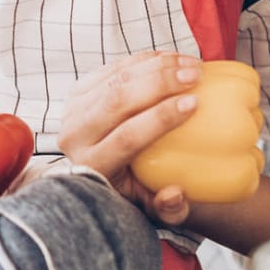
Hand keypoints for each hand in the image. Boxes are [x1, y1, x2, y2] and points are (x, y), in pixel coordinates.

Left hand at [57, 51, 200, 223]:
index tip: (194, 103)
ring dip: (156, 66)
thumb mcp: (149, 208)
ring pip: (116, 78)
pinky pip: (113, 67)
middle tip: (195, 75)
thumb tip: (175, 192)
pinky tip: (172, 58)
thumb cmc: (132, 188)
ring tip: (191, 63)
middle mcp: (76, 134)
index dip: (161, 118)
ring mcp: (73, 108)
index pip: (126, 137)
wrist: (97, 167)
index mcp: (92, 165)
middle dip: (160, 83)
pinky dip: (145, 59)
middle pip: (118, 100)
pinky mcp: (79, 88)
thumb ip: (168, 211)